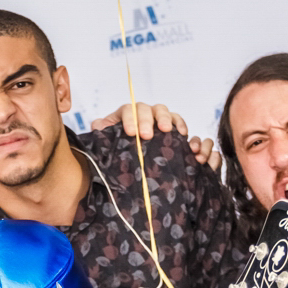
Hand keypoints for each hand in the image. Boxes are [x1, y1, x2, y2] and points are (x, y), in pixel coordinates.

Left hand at [91, 102, 220, 169]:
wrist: (128, 178)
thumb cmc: (115, 160)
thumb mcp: (106, 150)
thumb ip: (101, 138)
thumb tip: (97, 126)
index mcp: (125, 118)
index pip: (128, 110)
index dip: (130, 119)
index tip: (131, 133)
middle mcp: (143, 117)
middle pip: (150, 109)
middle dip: (151, 119)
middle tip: (150, 135)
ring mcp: (159, 124)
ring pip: (168, 114)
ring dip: (172, 121)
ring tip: (174, 134)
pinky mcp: (173, 136)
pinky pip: (182, 127)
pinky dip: (186, 132)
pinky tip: (189, 145)